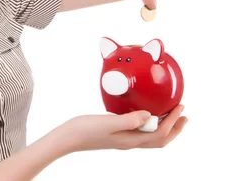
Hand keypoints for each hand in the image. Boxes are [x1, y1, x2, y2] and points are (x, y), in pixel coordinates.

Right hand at [51, 105, 187, 154]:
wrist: (67, 138)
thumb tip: (148, 116)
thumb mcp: (107, 122)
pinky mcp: (117, 135)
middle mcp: (130, 142)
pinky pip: (141, 132)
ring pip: (152, 137)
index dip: (173, 122)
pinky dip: (150, 124)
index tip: (181, 108)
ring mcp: (123, 140)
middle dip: (175, 128)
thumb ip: (129, 120)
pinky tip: (145, 115)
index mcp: (130, 140)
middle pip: (160, 140)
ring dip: (165, 127)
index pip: (160, 133)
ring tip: (170, 115)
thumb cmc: (84, 130)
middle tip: (184, 115)